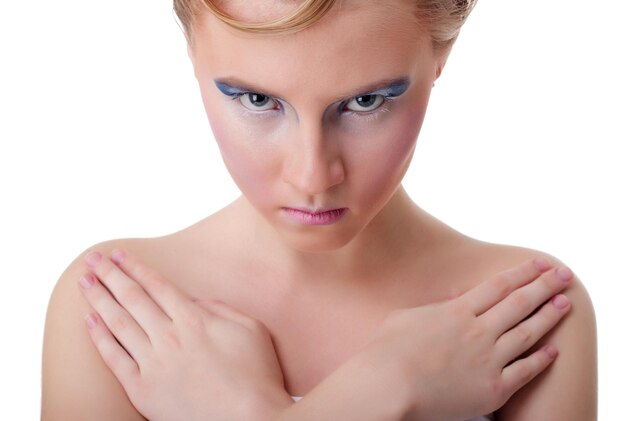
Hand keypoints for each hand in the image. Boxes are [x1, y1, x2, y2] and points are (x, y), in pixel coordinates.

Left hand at [77, 249, 293, 420]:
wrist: (251, 420)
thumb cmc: (257, 374)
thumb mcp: (251, 328)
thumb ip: (220, 308)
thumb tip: (191, 300)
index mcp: (195, 320)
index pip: (157, 286)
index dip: (135, 267)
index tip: (119, 254)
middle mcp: (170, 337)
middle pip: (132, 298)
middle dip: (110, 274)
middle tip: (92, 259)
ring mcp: (154, 364)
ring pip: (118, 323)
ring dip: (99, 299)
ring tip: (84, 282)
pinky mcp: (143, 390)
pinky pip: (114, 359)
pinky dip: (100, 338)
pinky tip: (90, 322)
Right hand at [354, 257, 572, 420]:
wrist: (387, 388)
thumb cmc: (386, 351)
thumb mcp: (407, 317)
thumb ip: (436, 307)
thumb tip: (454, 298)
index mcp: (456, 312)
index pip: (498, 286)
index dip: (522, 272)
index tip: (539, 263)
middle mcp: (477, 331)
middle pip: (519, 304)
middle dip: (544, 286)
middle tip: (564, 275)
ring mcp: (488, 360)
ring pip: (527, 333)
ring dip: (548, 316)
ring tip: (565, 304)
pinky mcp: (492, 389)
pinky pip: (524, 371)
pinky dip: (540, 359)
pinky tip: (552, 350)